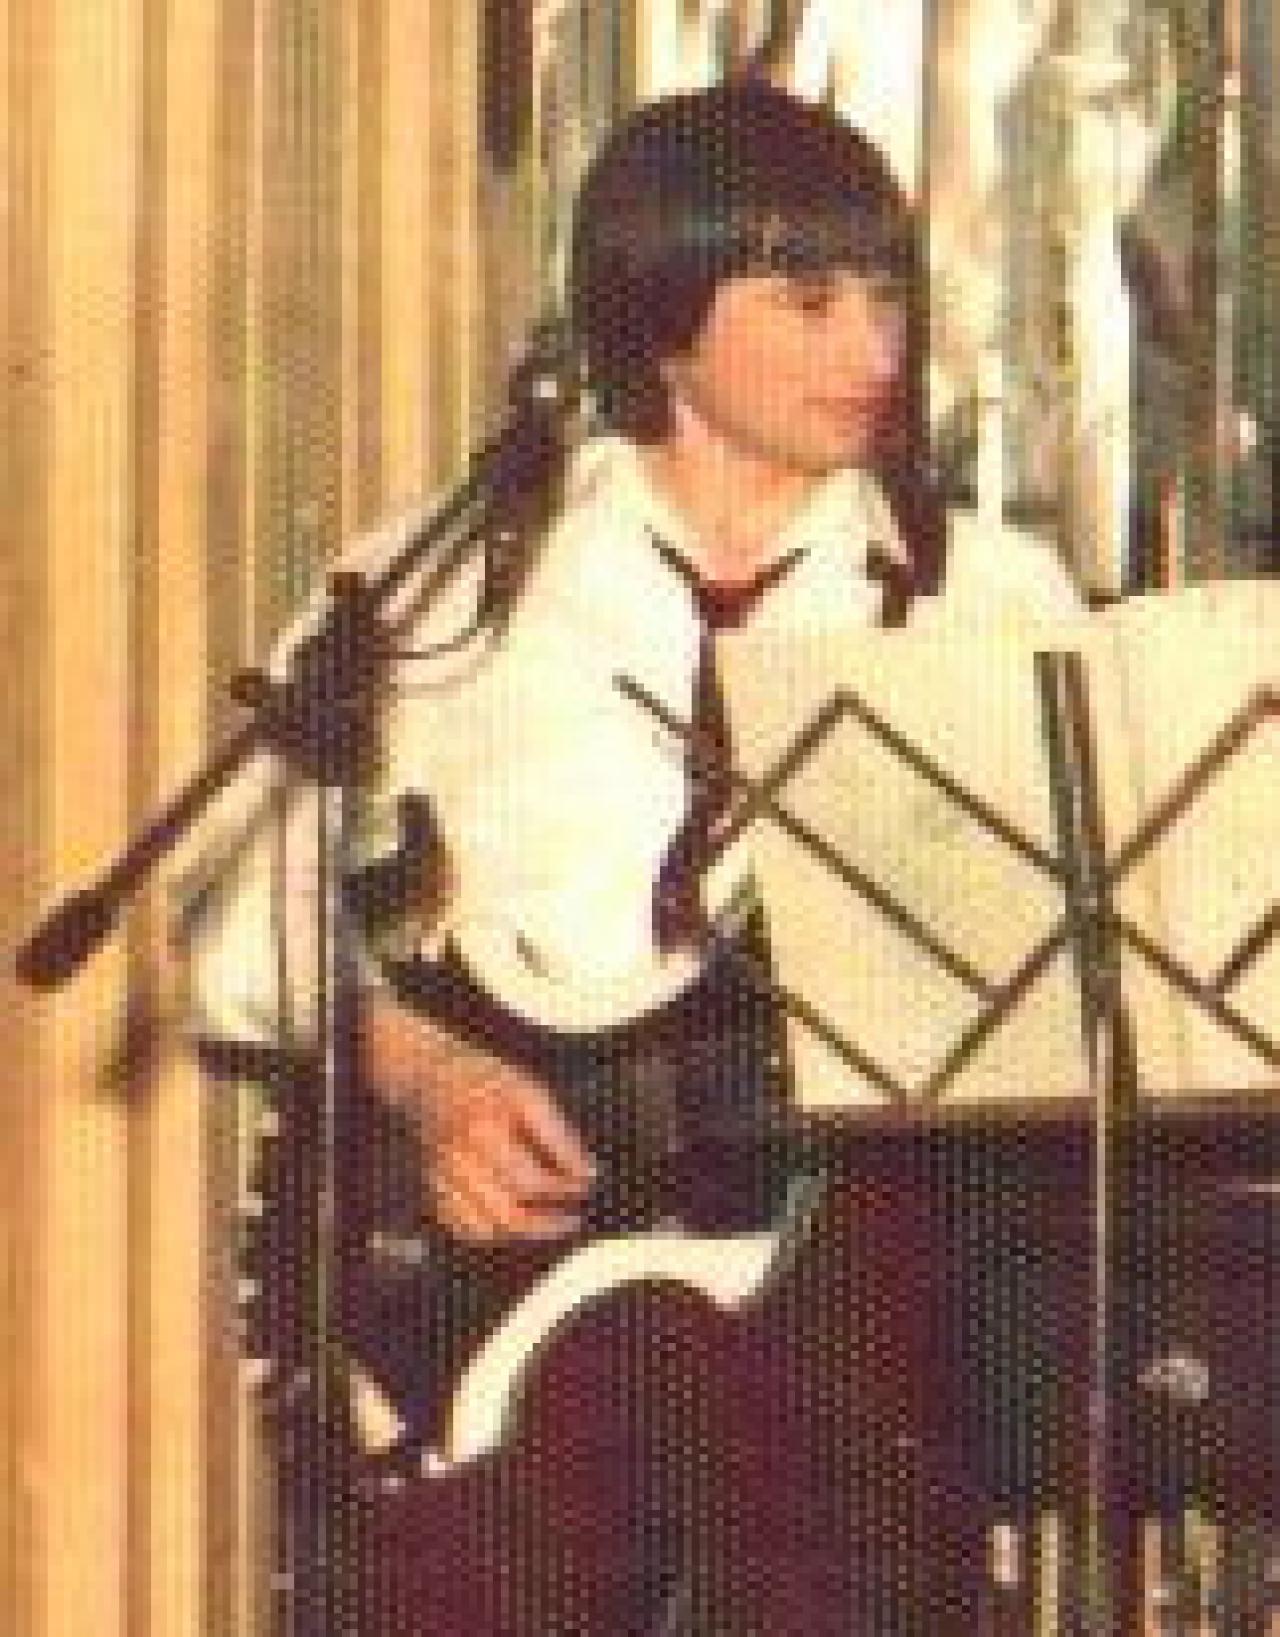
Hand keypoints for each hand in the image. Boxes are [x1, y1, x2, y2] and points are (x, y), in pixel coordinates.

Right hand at [361, 995, 595, 1241]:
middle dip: (546, 1221)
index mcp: (484, 1131)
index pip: (530, 1179)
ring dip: (522, 1230)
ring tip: (549, 1221)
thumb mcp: (529, 1093)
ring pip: (485, 1227)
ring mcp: (442, 1179)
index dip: (563, 1189)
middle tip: (572, 1217)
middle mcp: (459, 1161)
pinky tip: (515, 1220)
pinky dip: (493, 1230)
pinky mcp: (435, 1189)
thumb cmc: (487, 1082)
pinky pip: (464, 1226)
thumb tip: (587, 1174)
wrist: (431, 1077)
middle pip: (508, 1212)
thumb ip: (557, 1136)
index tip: (587, 1186)